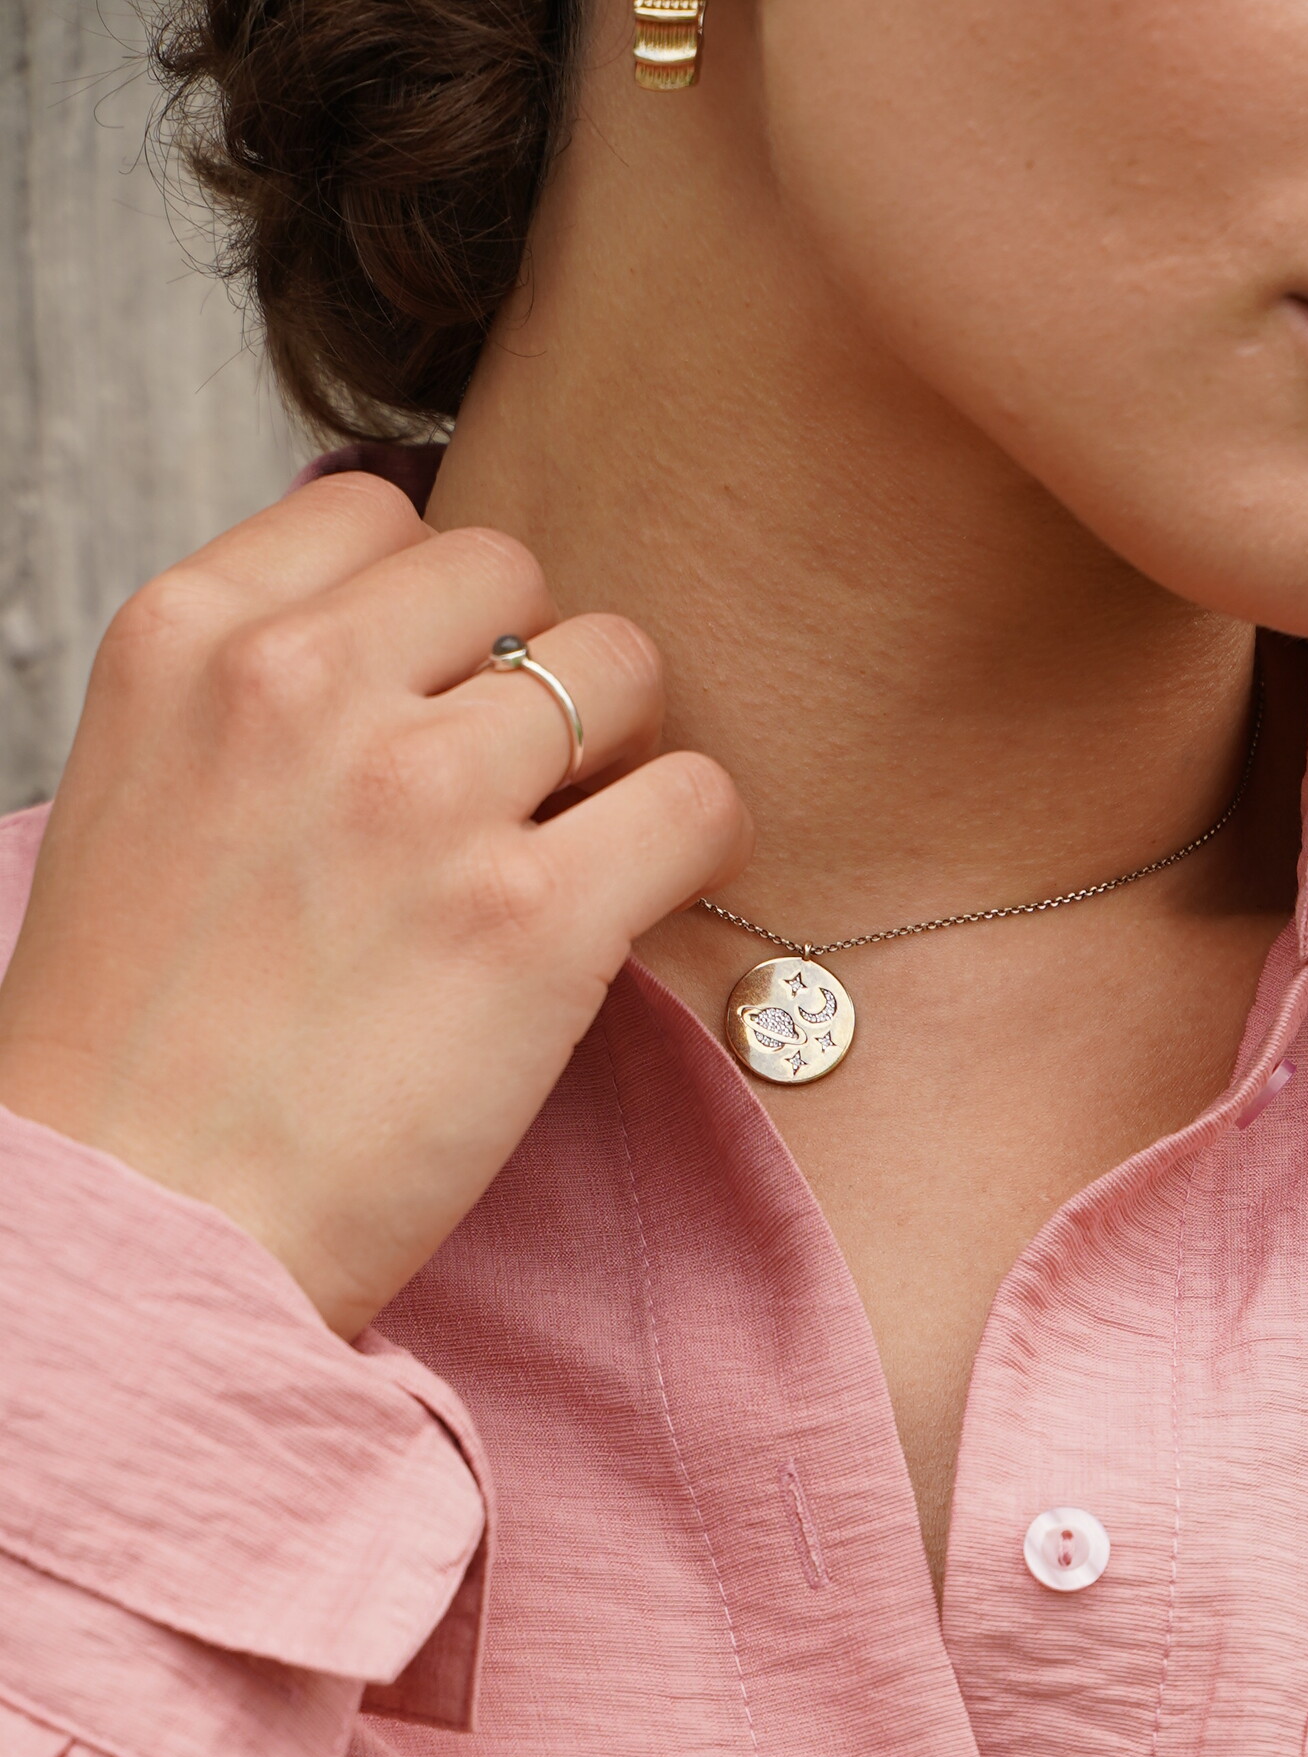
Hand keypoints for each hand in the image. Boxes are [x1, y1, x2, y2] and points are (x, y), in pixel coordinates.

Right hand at [0, 473, 747, 1337]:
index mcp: (192, 638)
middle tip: (516, 796)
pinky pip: (696, 798)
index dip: (435, 611)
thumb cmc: (143, 1042)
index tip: (434, 706)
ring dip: (621, 754)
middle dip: (532, 672)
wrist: (143, 1223)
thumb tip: (395, 607)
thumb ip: (252, 690)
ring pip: (620, 665)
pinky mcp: (532, 919)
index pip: (382, 513)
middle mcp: (306, 685)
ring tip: (576, 854)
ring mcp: (425, 795)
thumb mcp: (142, 793)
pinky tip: (643, 904)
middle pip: (515, 576)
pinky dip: (695, 843)